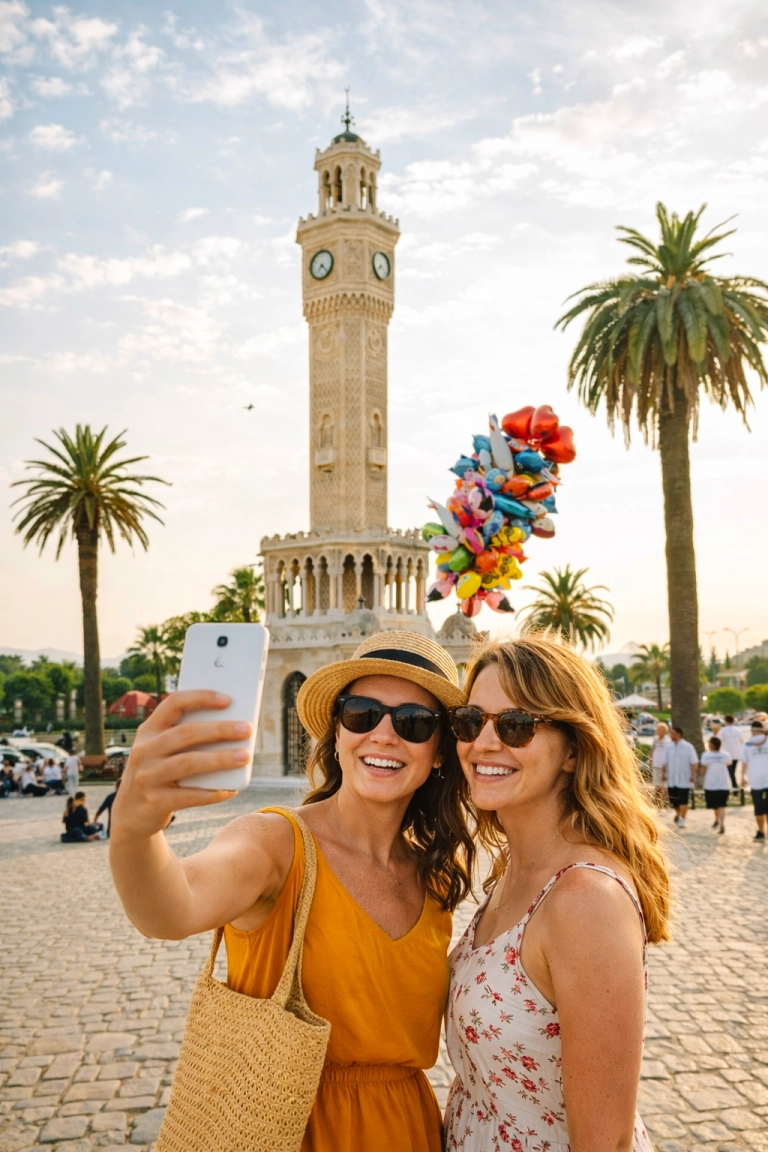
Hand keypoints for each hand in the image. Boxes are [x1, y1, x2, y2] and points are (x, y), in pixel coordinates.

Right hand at [111, 691, 251, 841]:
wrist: (131, 814)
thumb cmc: (159, 774)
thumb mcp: (162, 751)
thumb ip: (187, 739)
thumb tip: (233, 728)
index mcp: (148, 730)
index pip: (174, 703)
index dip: (201, 698)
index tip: (228, 700)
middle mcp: (144, 750)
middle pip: (186, 733)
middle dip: (219, 729)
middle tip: (247, 729)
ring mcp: (146, 776)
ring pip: (188, 762)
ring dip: (220, 759)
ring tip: (246, 757)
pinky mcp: (154, 802)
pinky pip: (189, 796)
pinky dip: (212, 792)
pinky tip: (231, 789)